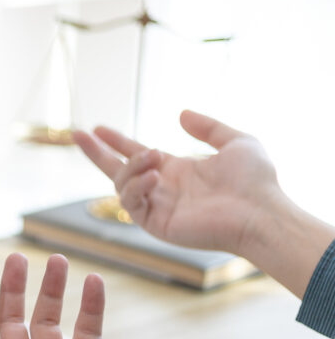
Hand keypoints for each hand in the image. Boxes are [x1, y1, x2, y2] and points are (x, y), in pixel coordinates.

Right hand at [75, 110, 334, 297]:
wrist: (261, 212)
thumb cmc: (256, 181)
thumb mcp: (236, 141)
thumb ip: (208, 127)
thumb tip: (181, 114)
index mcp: (176, 171)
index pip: (136, 155)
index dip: (115, 141)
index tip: (97, 128)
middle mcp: (162, 189)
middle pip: (116, 170)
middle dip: (96, 153)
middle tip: (78, 134)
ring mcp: (157, 207)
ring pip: (121, 184)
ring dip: (131, 166)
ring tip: (154, 157)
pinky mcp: (156, 224)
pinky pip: (131, 203)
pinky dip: (137, 186)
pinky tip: (155, 176)